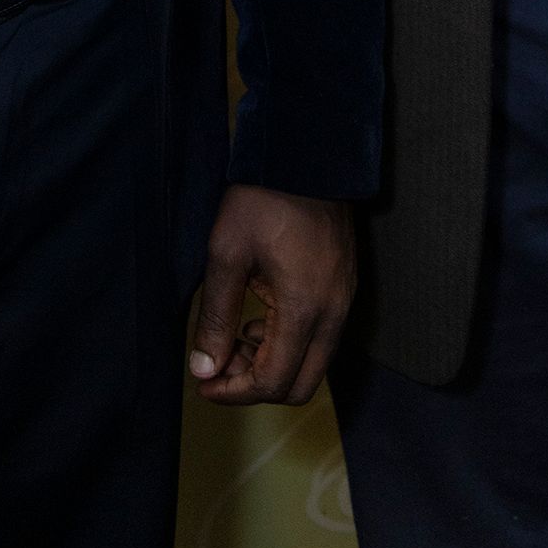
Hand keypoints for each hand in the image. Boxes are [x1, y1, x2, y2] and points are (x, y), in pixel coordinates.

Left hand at [188, 184, 354, 405]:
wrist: (307, 154)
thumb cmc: (263, 198)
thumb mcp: (227, 253)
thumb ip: (216, 316)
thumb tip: (203, 369)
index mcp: (305, 308)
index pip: (274, 381)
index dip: (235, 393)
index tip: (205, 383)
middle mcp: (333, 313)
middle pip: (300, 385)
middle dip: (256, 385)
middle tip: (220, 365)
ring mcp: (344, 300)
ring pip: (312, 363)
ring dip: (273, 363)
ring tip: (236, 334)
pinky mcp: (344, 286)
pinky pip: (321, 337)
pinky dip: (290, 341)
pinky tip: (260, 315)